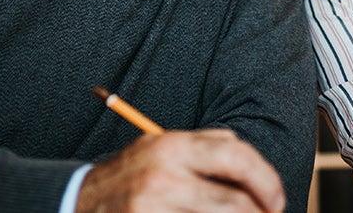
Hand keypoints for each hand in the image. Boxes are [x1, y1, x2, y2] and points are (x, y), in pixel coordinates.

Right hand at [75, 128, 285, 212]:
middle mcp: (164, 176)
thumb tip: (254, 166)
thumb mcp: (161, 148)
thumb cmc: (129, 177)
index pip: (238, 157)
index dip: (267, 181)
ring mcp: (154, 207)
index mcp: (172, 146)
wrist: (76, 202)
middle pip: (236, 202)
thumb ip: (206, 149)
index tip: (276, 200)